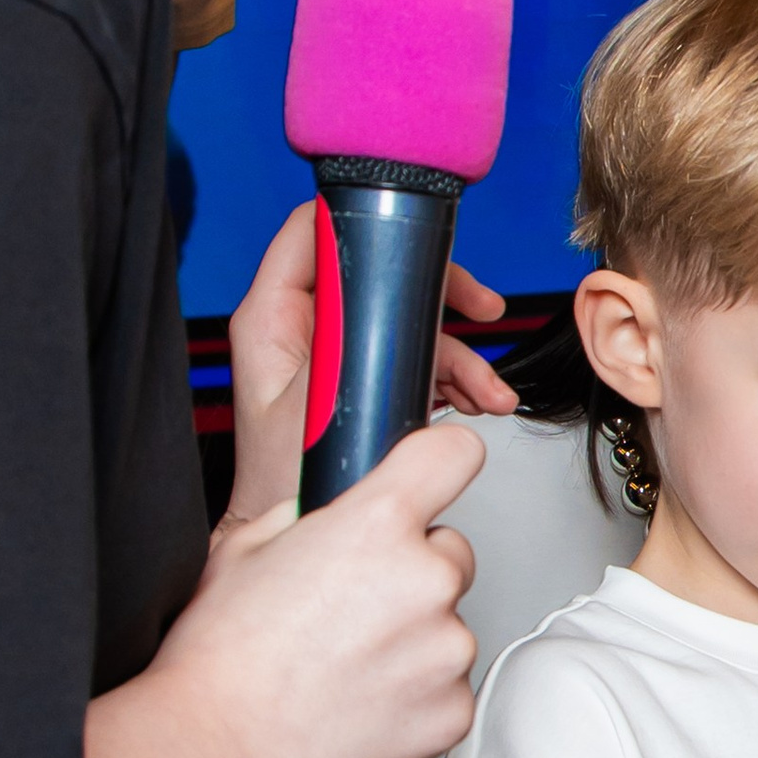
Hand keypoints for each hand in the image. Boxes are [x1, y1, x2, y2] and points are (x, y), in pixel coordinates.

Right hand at [159, 421, 484, 757]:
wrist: (218, 750)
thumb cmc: (222, 659)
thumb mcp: (248, 546)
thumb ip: (313, 516)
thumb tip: (337, 508)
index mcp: (377, 525)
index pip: (454, 456)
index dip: (440, 465)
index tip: (432, 478)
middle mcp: (425, 580)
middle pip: (449, 552)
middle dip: (410, 571)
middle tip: (350, 607)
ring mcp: (446, 649)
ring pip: (447, 624)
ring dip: (412, 637)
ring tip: (343, 665)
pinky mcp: (453, 709)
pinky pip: (447, 685)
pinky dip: (416, 692)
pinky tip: (361, 701)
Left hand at [224, 201, 518, 530]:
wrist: (301, 531)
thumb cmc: (287, 483)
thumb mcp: (315, 399)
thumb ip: (345, 340)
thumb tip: (380, 293)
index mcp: (273, 318)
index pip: (316, 232)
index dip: (372, 226)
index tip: (422, 246)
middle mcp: (303, 329)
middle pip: (380, 275)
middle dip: (442, 298)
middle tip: (480, 309)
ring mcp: (336, 355)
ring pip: (408, 323)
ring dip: (459, 353)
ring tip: (484, 390)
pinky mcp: (364, 381)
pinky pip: (416, 359)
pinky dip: (453, 378)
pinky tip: (473, 401)